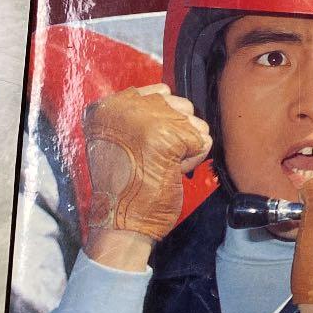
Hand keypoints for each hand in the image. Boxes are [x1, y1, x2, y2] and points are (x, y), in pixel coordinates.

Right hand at [83, 84, 211, 268]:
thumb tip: (173, 100)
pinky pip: (203, 140)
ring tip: (161, 166)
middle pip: (183, 106)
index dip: (166, 122)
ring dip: (186, 148)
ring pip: (196, 123)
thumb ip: (142, 115)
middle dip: (179, 135)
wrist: (120, 219)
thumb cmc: (124, 185)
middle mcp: (127, 105)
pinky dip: (194, 160)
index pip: (161, 93)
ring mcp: (148, 119)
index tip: (150, 145)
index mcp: (110, 105)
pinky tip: (172, 172)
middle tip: (155, 159)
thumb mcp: (121, 139)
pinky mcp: (168, 136)